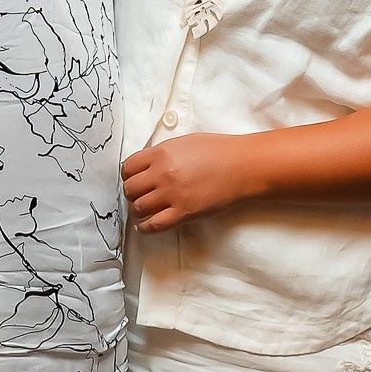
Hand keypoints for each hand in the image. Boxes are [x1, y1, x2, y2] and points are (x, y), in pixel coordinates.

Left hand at [122, 131, 261, 230]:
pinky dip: (145, 228)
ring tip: (145, 209)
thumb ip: (162, 153)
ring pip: (138, 208)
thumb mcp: (185, 142)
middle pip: (130, 189)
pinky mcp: (184, 212)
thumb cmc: (219, 151)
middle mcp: (162, 174)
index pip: (128, 167)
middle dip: (133, 193)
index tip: (133, 179)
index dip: (129, 175)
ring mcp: (172, 195)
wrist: (242, 166)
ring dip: (139, 210)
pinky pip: (154, 225)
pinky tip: (145, 226)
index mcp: (161, 153)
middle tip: (140, 194)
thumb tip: (147, 165)